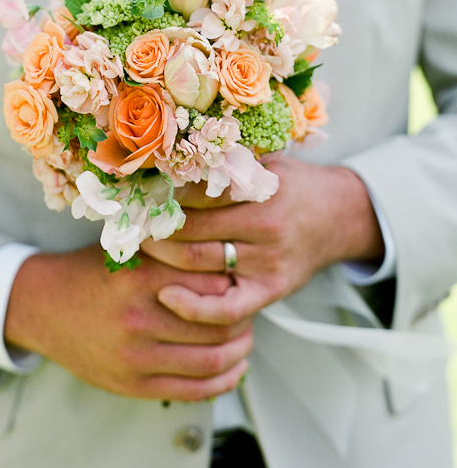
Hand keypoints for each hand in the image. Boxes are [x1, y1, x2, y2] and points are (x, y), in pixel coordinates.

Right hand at [3, 244, 252, 400]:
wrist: (44, 307)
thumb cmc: (93, 272)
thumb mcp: (128, 246)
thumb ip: (171, 247)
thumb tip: (224, 248)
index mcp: (140, 277)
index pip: (212, 282)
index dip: (235, 280)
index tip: (241, 275)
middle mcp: (138, 318)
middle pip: (218, 323)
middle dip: (244, 316)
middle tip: (249, 305)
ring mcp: (135, 357)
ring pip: (211, 359)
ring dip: (240, 349)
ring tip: (244, 336)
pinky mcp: (133, 385)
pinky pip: (193, 390)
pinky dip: (224, 381)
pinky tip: (234, 367)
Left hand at [141, 156, 384, 324]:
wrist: (337, 217)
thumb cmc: (291, 185)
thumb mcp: (266, 162)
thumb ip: (227, 163)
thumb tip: (170, 158)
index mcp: (262, 190)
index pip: (198, 192)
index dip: (163, 192)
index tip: (139, 191)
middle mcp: (266, 228)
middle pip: (193, 228)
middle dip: (156, 224)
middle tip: (129, 219)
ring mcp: (267, 264)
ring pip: (201, 263)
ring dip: (163, 255)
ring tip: (140, 246)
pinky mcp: (269, 292)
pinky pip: (226, 308)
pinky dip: (193, 307)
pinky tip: (167, 296)